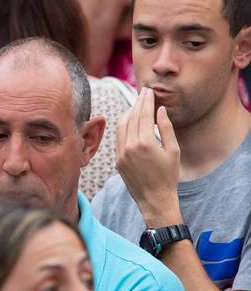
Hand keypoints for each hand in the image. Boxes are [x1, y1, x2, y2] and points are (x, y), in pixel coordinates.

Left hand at [115, 87, 182, 226]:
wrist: (155, 198)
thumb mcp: (173, 151)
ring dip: (129, 113)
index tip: (149, 91)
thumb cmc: (169, 175)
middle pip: (132, 117)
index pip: (144, 115)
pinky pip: (118, 137)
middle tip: (144, 93)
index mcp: (145, 143)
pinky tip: (130, 121)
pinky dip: (123, 126)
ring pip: (121, 126)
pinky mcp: (117, 160)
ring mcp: (121, 153)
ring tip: (137, 104)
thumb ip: (166, 128)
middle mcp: (129, 146)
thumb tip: (160, 110)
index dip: (146, 101)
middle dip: (138, 103)